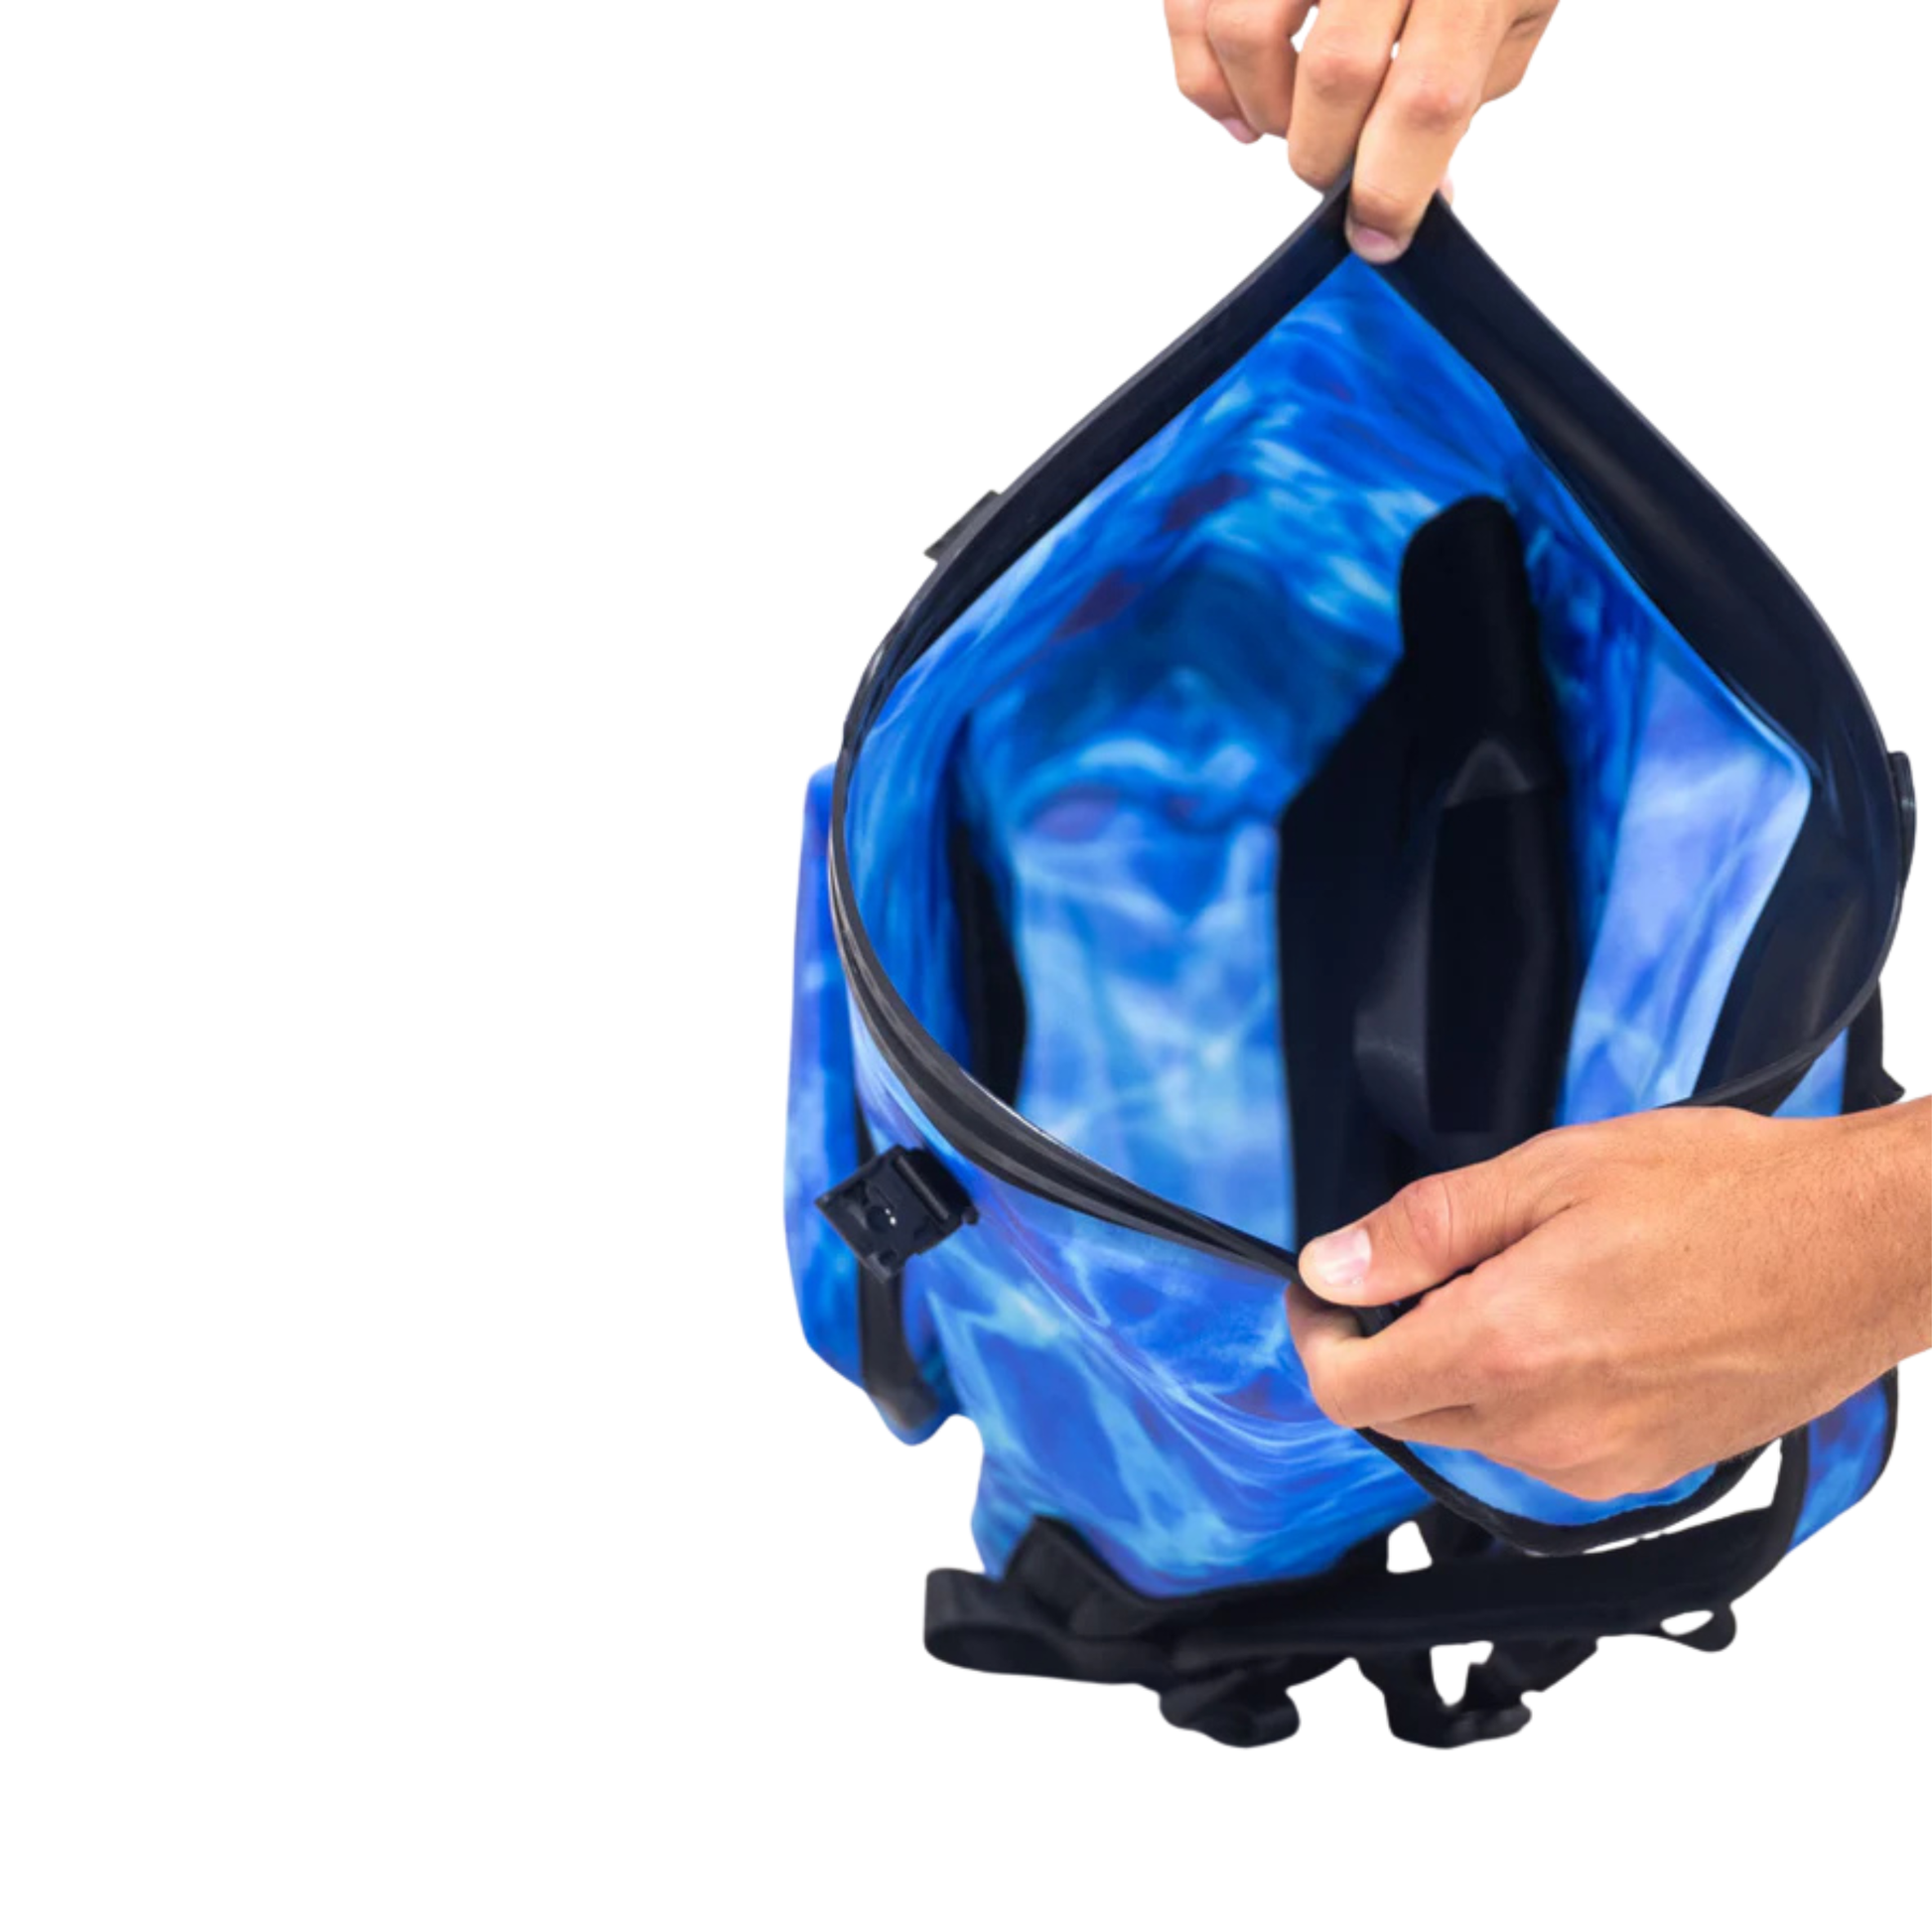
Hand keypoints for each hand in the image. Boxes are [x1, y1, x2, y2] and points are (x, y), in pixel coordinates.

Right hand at [1164, 0, 1559, 259]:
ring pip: (1247, 29)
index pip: (1427, 94)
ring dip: (1261, 110)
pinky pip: (1191, 3)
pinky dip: (1202, 74)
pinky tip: (1241, 106)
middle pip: (1335, 71)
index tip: (1378, 234)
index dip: (1395, 186)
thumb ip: (1472, 84)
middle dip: (1327, 153)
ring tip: (1291, 123)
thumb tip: (1423, 187)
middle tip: (1336, 170)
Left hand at [1287, 1099, 1931, 1500]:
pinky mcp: (1645, 1475)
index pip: (1350, 1390)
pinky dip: (1528, 1395)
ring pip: (1472, 1431)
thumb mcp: (1551, 1173)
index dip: (1319, 1335)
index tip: (1330, 1287)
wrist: (1862, 1249)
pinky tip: (1581, 1326)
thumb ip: (1424, 1230)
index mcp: (1507, 1349)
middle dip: (1390, 1344)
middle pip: (1404, 1413)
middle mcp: (1545, 1431)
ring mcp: (1599, 1466)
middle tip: (1434, 1264)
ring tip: (1530, 1280)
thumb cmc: (1724, 1196)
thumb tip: (1332, 1266)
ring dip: (1463, 1368)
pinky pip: (1541, 1448)